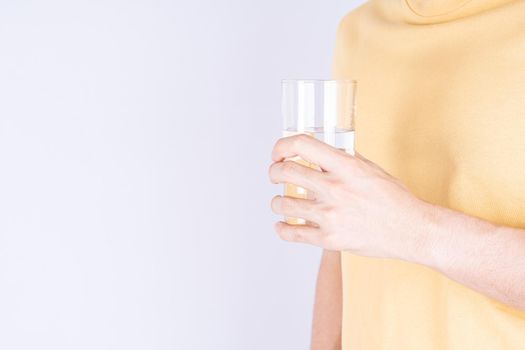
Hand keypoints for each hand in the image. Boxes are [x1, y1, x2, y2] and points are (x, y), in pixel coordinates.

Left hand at [268, 134, 435, 260]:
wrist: (411, 230)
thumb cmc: (394, 200)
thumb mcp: (371, 169)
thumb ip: (345, 159)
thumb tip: (322, 152)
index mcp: (345, 167)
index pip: (302, 145)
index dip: (282, 146)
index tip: (278, 152)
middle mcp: (334, 189)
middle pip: (286, 173)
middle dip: (274, 172)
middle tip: (274, 175)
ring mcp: (330, 215)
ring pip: (283, 204)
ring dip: (276, 202)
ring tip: (279, 202)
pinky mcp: (329, 239)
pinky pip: (293, 234)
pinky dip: (281, 229)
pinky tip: (281, 225)